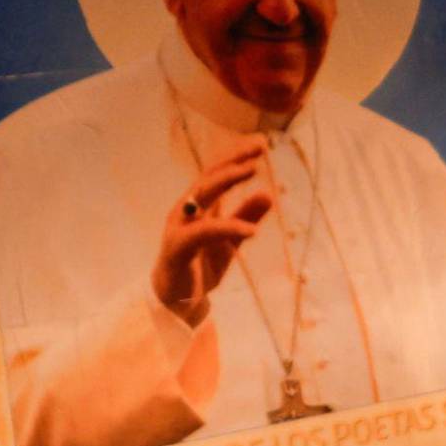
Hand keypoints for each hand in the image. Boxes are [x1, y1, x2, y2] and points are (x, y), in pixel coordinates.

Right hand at [152, 138, 272, 325]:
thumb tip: (268, 193)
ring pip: (201, 195)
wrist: (176, 301)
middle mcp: (186, 211)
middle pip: (208, 177)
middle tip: (259, 148)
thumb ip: (246, 216)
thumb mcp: (231, 239)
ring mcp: (179, 227)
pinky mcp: (177, 248)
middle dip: (233, 160)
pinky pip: (203, 232)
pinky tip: (252, 230)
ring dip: (227, 180)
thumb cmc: (200, 264)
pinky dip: (228, 227)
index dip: (237, 157)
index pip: (217, 174)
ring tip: (254, 170)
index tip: (261, 144)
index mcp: (198, 206)